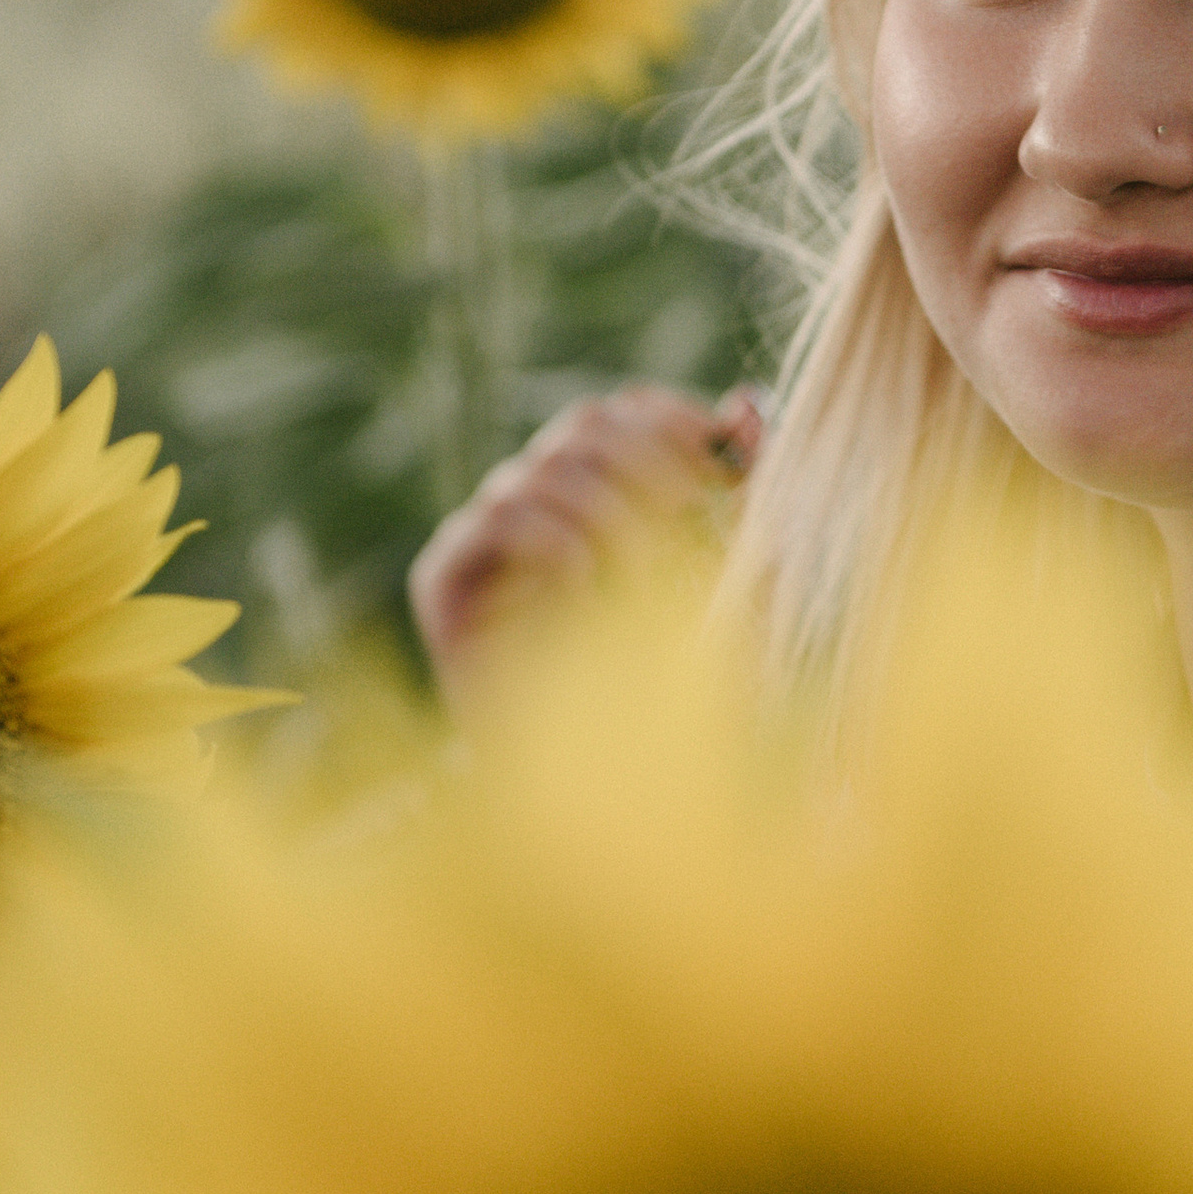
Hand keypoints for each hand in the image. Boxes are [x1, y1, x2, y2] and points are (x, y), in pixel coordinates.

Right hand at [407, 381, 764, 699]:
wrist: (597, 791)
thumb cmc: (671, 689)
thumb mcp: (732, 585)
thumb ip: (743, 497)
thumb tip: (749, 402)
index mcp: (594, 497)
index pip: (621, 413)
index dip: (673, 421)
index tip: (725, 463)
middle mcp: (534, 504)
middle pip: (582, 425)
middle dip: (647, 458)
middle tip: (692, 508)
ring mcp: (481, 538)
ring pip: (544, 469)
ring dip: (610, 512)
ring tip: (646, 572)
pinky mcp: (443, 581)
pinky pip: (499, 519)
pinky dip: (556, 543)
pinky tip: (588, 590)